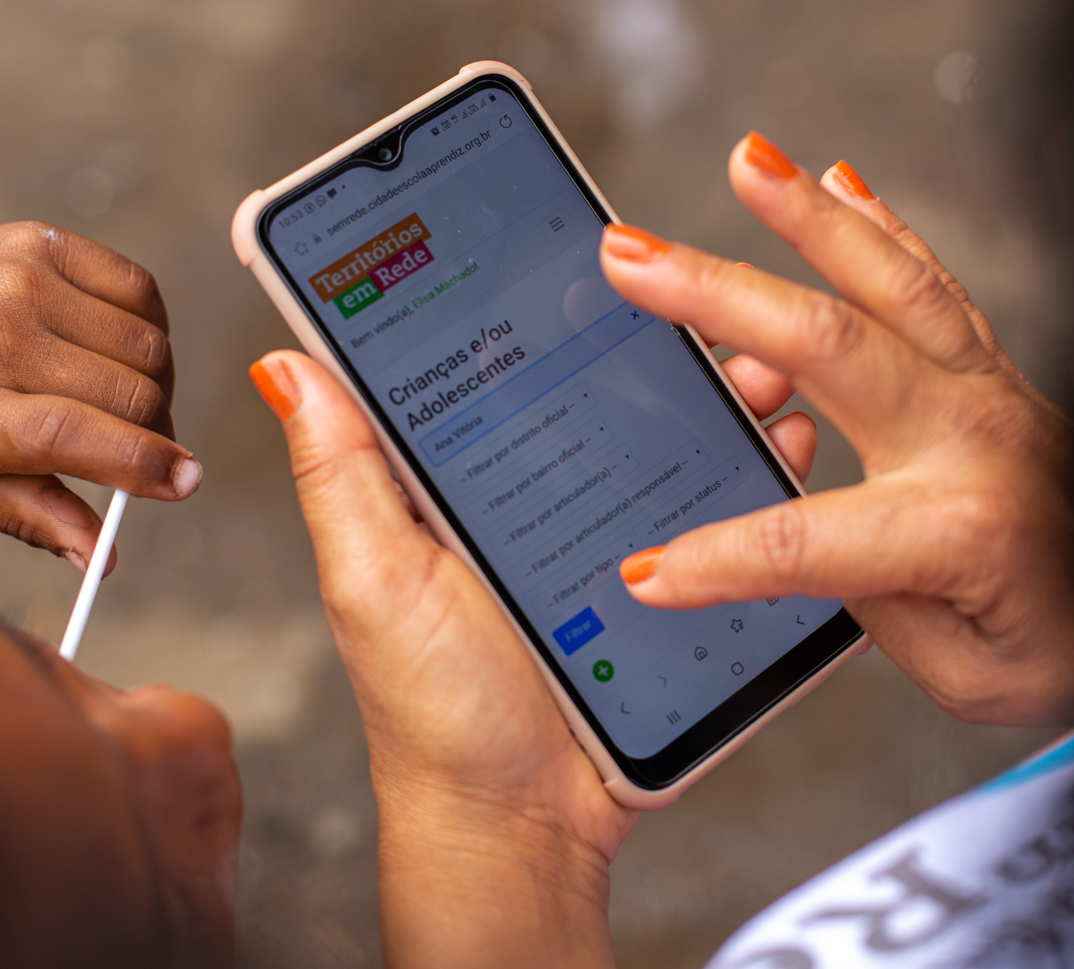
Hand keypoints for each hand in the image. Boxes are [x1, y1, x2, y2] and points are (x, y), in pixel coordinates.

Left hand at [0, 223, 199, 572]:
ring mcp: (20, 282)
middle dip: (156, 429)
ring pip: (150, 345)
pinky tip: (119, 346)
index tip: (186, 482)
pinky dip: (150, 327)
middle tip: (142, 443)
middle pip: (131, 394)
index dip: (141, 462)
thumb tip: (104, 557)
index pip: (70, 435)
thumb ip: (36, 518)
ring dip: (156, 380)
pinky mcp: (44, 244)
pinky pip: (143, 291)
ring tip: (122, 393)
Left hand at [248, 345, 815, 966]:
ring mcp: (609, 538)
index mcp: (461, 483)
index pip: (498, 368)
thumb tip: (288, 360)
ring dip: (720, 396)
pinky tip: (785, 444)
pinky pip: (716, 515)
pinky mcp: (666, 584)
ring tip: (763, 365)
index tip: (576, 246)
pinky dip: (754, 474)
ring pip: (672, 442)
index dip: (532, 303)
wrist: (524, 827)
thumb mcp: (376, 581)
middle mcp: (539, 497)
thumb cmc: (435, 714)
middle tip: (704, 297)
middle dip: (660, 338)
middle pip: (604, 392)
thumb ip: (342, 474)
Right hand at [601, 134, 1073, 726]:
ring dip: (809, 219)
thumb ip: (874, 600)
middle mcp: (976, 438)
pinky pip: (935, 285)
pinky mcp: (997, 372)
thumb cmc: (1073, 649)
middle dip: (718, 295)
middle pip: (829, 348)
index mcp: (963, 528)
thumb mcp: (968, 672)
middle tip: (630, 255)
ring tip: (747, 161)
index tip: (644, 571)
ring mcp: (991, 391)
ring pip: (888, 285)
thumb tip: (795, 536)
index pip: (803, 540)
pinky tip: (838, 178)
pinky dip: (883, 226)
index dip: (715, 560)